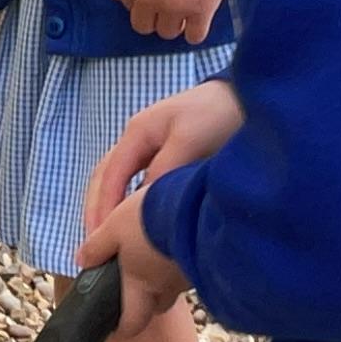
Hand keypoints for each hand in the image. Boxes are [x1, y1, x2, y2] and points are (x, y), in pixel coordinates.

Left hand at [77, 189, 190, 333]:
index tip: (116, 318)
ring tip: (156, 245)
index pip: (133, 324)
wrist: (195, 204)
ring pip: (174, 284)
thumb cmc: (150, 220)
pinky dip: (180, 257)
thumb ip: (97, 247)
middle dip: (146, 296)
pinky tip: (175, 236)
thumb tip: (83, 261)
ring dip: (165, 272)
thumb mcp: (113, 228)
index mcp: (141, 287)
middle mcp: (168, 288)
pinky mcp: (207, 259)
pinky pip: (190, 266)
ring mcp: (191, 275)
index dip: (124, 324)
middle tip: (135, 276)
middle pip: (157, 305)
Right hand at [85, 81, 244, 227]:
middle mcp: (137, 140)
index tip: (99, 237)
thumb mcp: (189, 141)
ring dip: (107, 206)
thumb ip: (163, 170)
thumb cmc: (217, 114)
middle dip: (95, 209)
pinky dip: (126, 202)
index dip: (102, 207)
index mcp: (137, 132)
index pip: (110, 175)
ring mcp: (150, 147)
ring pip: (117, 180)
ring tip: (105, 238)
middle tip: (92, 244)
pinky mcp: (166, 156)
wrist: (247, 97)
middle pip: (104, 177)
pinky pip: (136, 182)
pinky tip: (131, 221)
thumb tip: (140, 204)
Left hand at [110, 0, 226, 42]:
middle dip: (155, 18)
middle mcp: (148, 0)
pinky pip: (194, 37)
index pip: (129, 8)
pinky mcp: (200, 12)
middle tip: (169, 5)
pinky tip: (199, 18)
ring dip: (176, 24)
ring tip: (186, 7)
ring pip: (167, 33)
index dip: (143, 1)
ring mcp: (174, 8)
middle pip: (144, 27)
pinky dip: (196, 31)